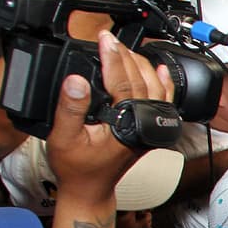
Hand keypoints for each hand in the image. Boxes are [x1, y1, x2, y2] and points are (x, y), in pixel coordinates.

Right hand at [46, 30, 174, 204]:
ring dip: (141, 65)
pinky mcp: (151, 127)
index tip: (104, 39)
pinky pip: (163, 100)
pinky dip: (162, 83)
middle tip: (109, 39)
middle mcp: (144, 123)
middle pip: (141, 79)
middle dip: (125, 55)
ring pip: (155, 87)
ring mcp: (151, 125)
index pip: (123, 81)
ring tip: (124, 50)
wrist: (90, 188)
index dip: (112, 57)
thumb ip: (70, 107)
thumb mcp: (63, 137)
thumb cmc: (77, 167)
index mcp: (125, 123)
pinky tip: (159, 70)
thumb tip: (76, 80)